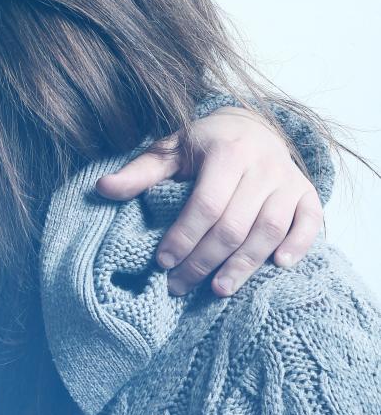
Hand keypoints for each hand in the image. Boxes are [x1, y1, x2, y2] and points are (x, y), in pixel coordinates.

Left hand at [96, 106, 322, 297]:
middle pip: (234, 225)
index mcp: (227, 152)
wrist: (252, 125)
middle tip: (179, 286)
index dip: (184, 237)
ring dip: (245, 264)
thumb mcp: (171, 150)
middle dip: (204, 260)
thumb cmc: (205, 145)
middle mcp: (262, 164)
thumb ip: (141, 172)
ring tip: (218, 289)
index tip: (162, 263)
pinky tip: (278, 266)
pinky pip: (310, 222)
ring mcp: (288, 180)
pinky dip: (299, 245)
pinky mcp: (306, 193)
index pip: (206, 205)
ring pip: (269, 230)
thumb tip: (103, 188)